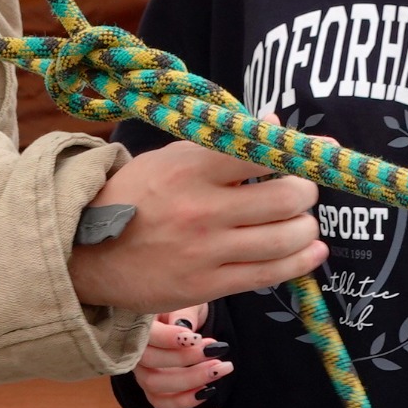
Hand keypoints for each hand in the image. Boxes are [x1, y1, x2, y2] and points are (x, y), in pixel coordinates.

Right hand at [66, 143, 324, 314]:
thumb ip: (222, 143)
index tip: (320, 152)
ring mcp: (206, 250)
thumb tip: (272, 122)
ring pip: (286, 238)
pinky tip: (312, 252)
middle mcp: (203, 208)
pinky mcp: (207, 285)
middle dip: (306, 192)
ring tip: (303, 223)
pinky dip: (300, 262)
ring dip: (306, 229)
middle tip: (302, 191)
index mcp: (192, 167)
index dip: (299, 152)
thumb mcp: (171, 158)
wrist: (87, 252)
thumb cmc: (134, 196)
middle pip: (286, 198)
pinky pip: (269, 274)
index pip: (263, 153)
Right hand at [131, 306, 225, 407]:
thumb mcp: (188, 300)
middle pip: (148, 361)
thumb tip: (185, 331)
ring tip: (220, 368)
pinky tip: (208, 390)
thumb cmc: (184, 306)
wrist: (185, 317)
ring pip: (154, 384)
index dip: (169, 338)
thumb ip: (184, 314)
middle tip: (215, 350)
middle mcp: (133, 347)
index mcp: (137, 320)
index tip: (197, 338)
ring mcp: (140, 370)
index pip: (146, 333)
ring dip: (190, 380)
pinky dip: (185, 401)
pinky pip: (161, 402)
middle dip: (186, 359)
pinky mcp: (151, 387)